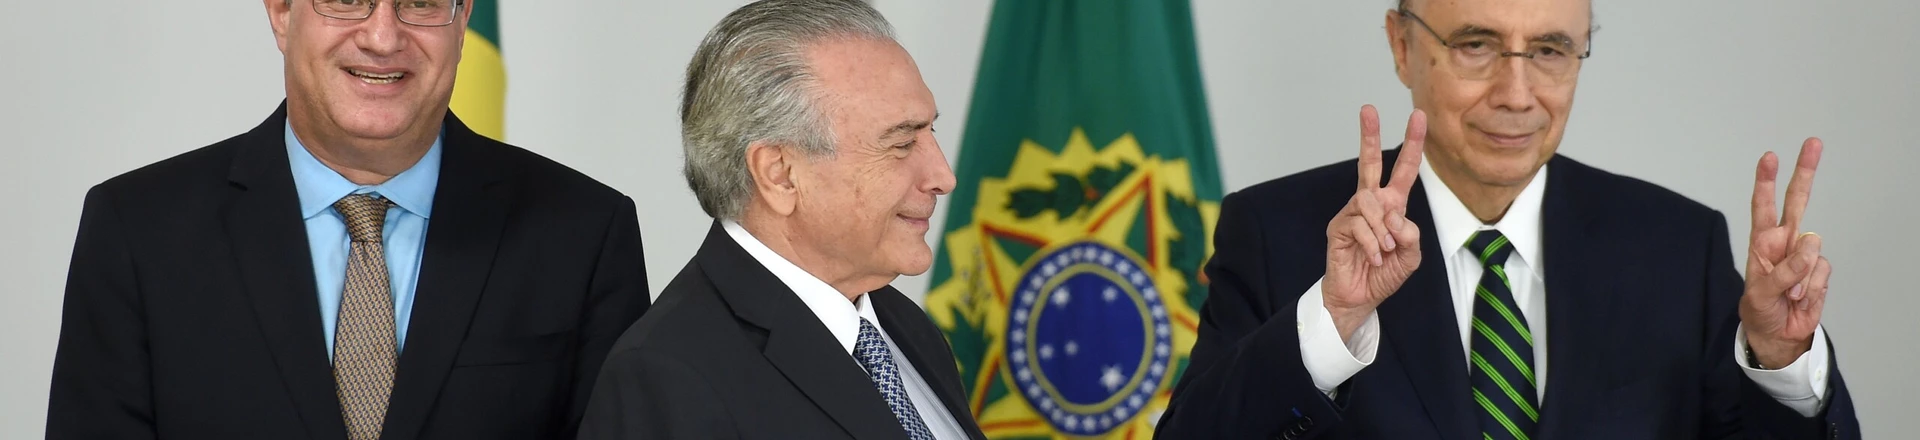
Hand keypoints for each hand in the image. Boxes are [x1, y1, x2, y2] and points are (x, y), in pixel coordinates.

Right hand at [1324, 105, 1426, 340]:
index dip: (1412, 144)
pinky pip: (1358, 225)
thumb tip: (1394, 216)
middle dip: (1369, 135)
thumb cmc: (1384, 275)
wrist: (1360, 298)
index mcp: (1392, 206)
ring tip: (1386, 251)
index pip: (1403, 170)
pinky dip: (1372, 244)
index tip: (1417, 117)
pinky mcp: (1338, 227)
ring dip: (1383, 229)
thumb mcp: (1410, 256)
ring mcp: (1351, 214)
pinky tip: (1374, 258)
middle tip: (1368, 108)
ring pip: (1369, 202)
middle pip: (1368, 163)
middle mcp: (1370, 204)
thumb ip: (1410, 235)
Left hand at [1739, 138, 1830, 367]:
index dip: (1765, 182)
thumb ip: (1785, 270)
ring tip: (1787, 295)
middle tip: (1813, 143)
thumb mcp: (1762, 292)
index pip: (1763, 207)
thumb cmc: (1761, 307)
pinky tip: (1801, 298)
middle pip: (1797, 202)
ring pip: (1813, 252)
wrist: (1778, 333)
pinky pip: (1821, 273)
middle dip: (1804, 172)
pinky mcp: (1820, 270)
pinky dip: (1812, 289)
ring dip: (1801, 278)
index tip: (1769, 157)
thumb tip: (1812, 243)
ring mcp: (1805, 255)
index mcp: (1763, 242)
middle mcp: (1785, 242)